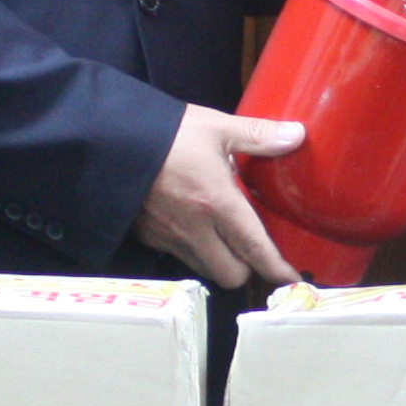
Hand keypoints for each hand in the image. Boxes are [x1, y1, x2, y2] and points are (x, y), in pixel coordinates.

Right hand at [135, 105, 306, 288]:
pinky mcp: (147, 237)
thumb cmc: (167, 132)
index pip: (255, 249)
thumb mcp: (217, 127)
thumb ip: (259, 136)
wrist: (109, 139)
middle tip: (253, 248)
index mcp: (218, 204)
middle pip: (231, 275)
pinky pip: (178, 256)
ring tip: (224, 238)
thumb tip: (297, 134)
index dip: (276, 268)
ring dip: (219, 261)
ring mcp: (168, 237)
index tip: (292, 278)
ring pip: (204, 269)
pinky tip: (192, 226)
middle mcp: (195, 230)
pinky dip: (192, 250)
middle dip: (247, 268)